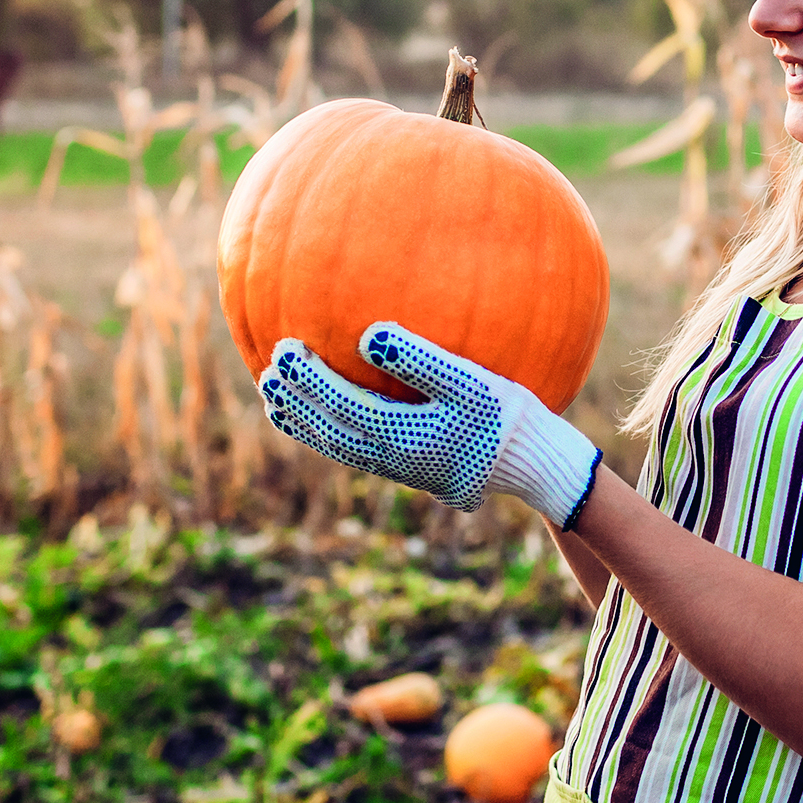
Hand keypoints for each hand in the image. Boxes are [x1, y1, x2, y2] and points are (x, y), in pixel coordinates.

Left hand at [256, 323, 601, 525]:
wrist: (535, 464)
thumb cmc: (506, 416)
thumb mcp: (470, 382)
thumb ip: (420, 359)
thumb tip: (368, 334)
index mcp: (401, 436)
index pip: (340, 405)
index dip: (308, 380)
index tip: (284, 348)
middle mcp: (392, 458)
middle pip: (329, 431)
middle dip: (296, 402)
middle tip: (268, 370)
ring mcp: (399, 468)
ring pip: (338, 447)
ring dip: (304, 423)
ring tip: (275, 399)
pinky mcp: (410, 468)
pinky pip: (355, 450)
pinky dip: (328, 433)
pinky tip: (324, 415)